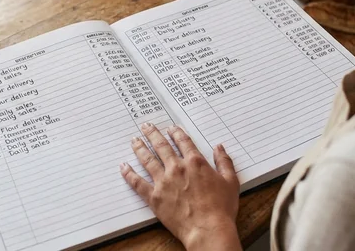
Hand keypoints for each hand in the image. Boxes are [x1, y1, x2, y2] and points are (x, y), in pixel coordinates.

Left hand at [120, 123, 241, 250]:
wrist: (208, 229)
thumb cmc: (221, 208)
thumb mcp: (230, 182)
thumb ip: (224, 162)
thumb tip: (219, 147)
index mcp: (195, 163)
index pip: (183, 142)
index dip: (176, 133)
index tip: (170, 128)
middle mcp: (177, 168)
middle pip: (161, 146)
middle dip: (153, 134)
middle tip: (145, 126)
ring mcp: (163, 182)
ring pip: (148, 160)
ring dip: (140, 148)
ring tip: (134, 140)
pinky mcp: (154, 197)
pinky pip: (138, 183)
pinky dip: (129, 174)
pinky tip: (123, 167)